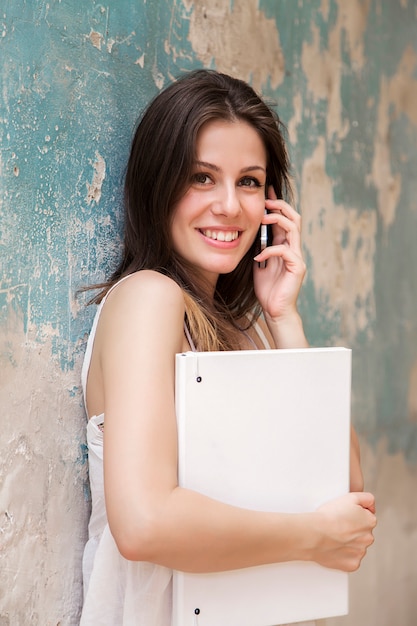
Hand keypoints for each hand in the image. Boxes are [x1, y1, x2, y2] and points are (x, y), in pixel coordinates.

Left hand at [253, 187, 305, 321]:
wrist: (275, 311)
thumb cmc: (267, 290)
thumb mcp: (259, 264)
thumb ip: (259, 248)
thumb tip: (248, 232)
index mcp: (285, 246)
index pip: (284, 219)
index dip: (276, 204)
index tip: (266, 190)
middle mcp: (294, 249)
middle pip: (294, 217)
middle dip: (280, 206)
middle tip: (265, 201)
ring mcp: (297, 257)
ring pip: (293, 228)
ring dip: (277, 220)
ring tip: (262, 220)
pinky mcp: (297, 268)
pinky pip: (285, 250)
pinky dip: (269, 250)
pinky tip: (258, 257)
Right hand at [312, 492, 376, 571]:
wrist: (315, 535)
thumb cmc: (329, 516)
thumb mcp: (350, 497)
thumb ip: (367, 498)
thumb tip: (371, 504)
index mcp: (370, 521)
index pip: (366, 517)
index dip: (353, 514)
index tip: (343, 515)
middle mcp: (369, 538)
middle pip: (362, 532)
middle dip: (352, 529)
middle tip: (337, 525)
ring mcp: (360, 553)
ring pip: (355, 546)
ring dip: (347, 542)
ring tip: (332, 536)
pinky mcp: (352, 565)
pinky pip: (349, 559)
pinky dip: (342, 555)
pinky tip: (333, 548)